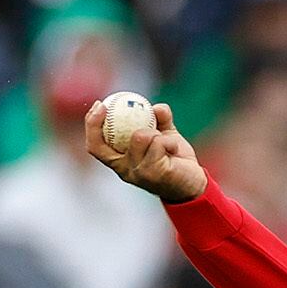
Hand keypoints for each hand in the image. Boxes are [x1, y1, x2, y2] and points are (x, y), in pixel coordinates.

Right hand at [83, 98, 207, 204]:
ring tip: (165, 140)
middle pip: (103, 145)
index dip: (91, 125)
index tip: (100, 105)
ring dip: (154, 132)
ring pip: (139, 137)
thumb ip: (159, 120)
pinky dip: (169, 140)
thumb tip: (155, 107)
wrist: (195, 183)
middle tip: (109, 104)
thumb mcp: (164, 136)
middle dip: (98, 122)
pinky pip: (159, 143)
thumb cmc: (175, 159)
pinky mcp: (155, 173)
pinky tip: (175, 149)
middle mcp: (126, 170)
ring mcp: (139, 173)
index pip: (95, 146)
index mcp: (121, 162)